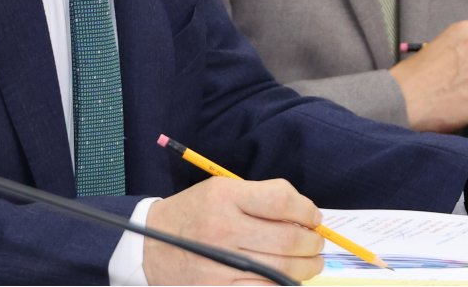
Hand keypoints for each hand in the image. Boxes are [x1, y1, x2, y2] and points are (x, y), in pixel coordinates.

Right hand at [144, 177, 323, 284]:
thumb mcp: (220, 190)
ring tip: (311, 263)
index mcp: (225, 196)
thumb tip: (306, 215)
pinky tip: (287, 279)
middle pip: (289, 238)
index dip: (307, 210)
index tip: (314, 217)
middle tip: (317, 243)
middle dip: (313, 242)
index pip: (282, 200)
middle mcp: (224, 228)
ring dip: (307, 267)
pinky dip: (283, 285)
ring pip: (283, 269)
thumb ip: (261, 198)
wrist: (150, 247)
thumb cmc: (194, 214)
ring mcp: (221, 263)